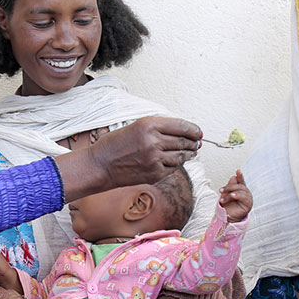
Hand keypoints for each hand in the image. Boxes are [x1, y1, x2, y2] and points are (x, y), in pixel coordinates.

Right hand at [56, 116, 202, 199]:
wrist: (100, 166)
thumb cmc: (115, 145)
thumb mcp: (135, 127)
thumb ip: (157, 129)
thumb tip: (181, 133)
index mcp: (148, 125)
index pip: (181, 125)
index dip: (193, 129)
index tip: (198, 132)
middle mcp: (153, 141)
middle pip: (183, 141)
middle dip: (193, 143)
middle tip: (197, 143)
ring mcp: (155, 159)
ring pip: (181, 156)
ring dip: (188, 154)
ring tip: (191, 152)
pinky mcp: (154, 173)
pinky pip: (173, 168)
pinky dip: (177, 164)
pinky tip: (176, 162)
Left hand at [218, 169, 251, 222]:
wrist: (227, 217)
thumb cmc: (227, 206)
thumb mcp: (226, 194)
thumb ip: (230, 186)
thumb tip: (233, 177)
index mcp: (241, 190)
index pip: (241, 181)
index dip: (240, 176)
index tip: (238, 170)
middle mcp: (246, 193)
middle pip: (239, 186)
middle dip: (229, 187)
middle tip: (220, 190)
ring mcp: (248, 198)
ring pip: (241, 191)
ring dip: (230, 194)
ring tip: (222, 199)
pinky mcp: (248, 204)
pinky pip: (244, 198)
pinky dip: (238, 195)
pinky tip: (233, 195)